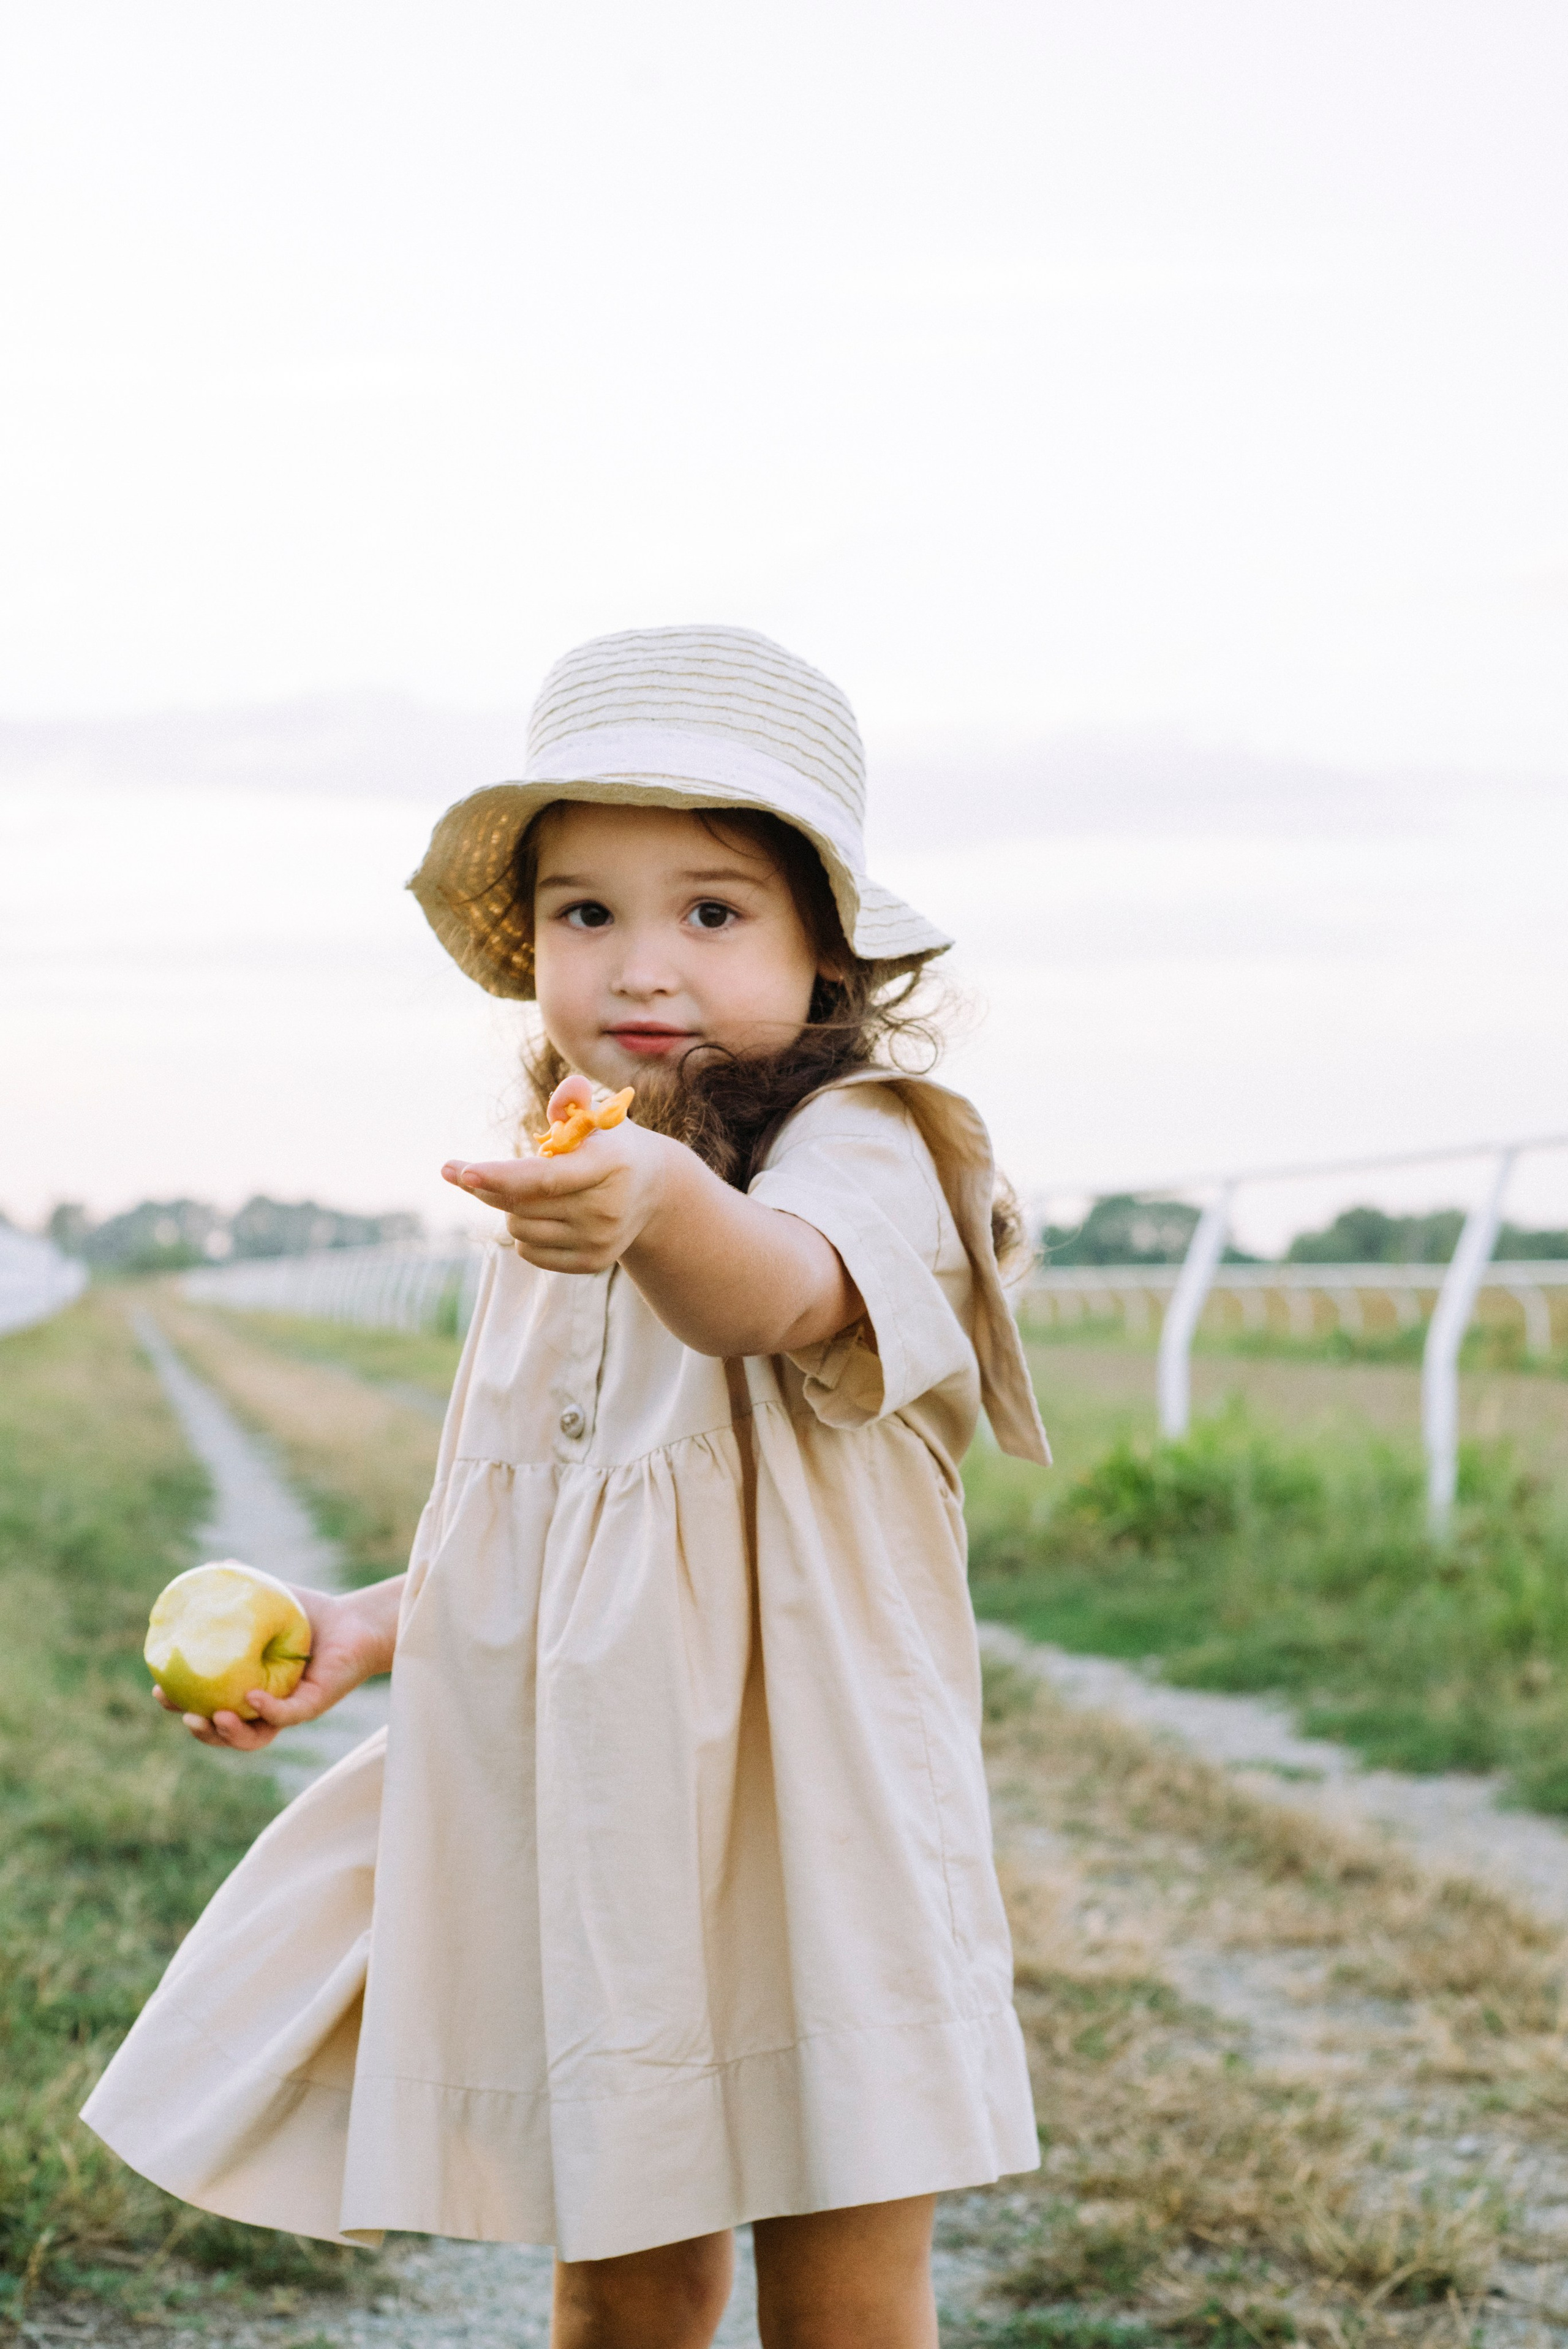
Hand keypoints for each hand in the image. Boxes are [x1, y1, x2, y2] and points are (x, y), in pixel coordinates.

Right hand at [154, 1578, 401, 1752]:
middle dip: (200, 1729)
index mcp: (244, 1686)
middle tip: (184, 1714)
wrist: (356, 1621)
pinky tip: (251, 1698)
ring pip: (254, 1738)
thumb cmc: (312, 1614)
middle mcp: (263, 1706)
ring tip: (213, 1718)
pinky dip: (267, 1710)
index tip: (159, 1689)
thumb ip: (242, 1586)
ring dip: (229, 1735)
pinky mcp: (313, 1706)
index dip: (180, 1705)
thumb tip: (214, 1566)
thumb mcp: (272, 1599)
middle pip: (223, 1731)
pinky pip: (287, 1716)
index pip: (205, 1704)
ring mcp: (287, 1709)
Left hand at [443, 1074, 674, 1274]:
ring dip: (509, 1207)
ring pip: (519, 1229)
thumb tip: (566, 1094)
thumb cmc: (611, 1144)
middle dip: (486, 1186)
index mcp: (609, 1165)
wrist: (655, 1190)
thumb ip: (574, 1100)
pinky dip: (524, 1231)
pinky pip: (529, 1252)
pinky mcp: (592, 1263)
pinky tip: (542, 1214)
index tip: (463, 1173)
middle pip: (521, 1204)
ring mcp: (600, 1240)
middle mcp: (607, 1209)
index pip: (546, 1178)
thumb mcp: (599, 1116)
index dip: (502, 1176)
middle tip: (467, 1171)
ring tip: (529, 1189)